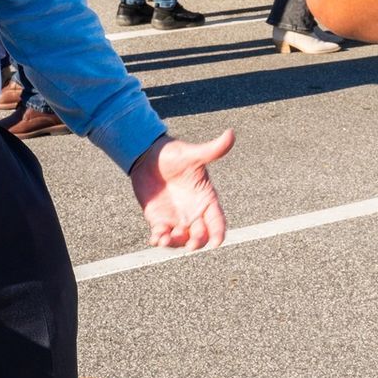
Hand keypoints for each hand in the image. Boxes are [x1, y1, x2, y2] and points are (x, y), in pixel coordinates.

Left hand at [130, 129, 235, 250]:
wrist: (147, 156)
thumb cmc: (173, 154)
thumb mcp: (193, 154)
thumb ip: (212, 150)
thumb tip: (231, 133)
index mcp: (206, 199)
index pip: (217, 221)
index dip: (219, 233)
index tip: (217, 243)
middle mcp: (193, 213)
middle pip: (201, 236)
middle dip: (197, 242)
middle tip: (190, 243)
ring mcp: (176, 218)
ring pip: (181, 240)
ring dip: (176, 243)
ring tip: (166, 238)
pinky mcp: (159, 220)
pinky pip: (162, 236)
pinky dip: (160, 240)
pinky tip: (155, 238)